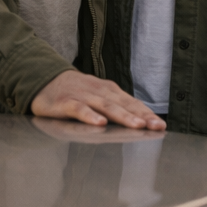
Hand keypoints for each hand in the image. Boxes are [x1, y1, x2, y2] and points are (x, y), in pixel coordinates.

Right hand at [30, 69, 165, 129]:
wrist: (46, 79)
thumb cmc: (78, 92)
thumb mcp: (100, 96)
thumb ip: (117, 107)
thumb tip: (142, 120)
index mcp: (111, 92)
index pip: (133, 103)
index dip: (147, 114)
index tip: (161, 125)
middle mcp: (100, 92)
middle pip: (124, 105)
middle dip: (142, 116)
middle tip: (155, 126)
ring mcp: (84, 97)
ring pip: (106, 106)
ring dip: (123, 116)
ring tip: (136, 125)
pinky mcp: (66, 102)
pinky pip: (79, 110)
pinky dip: (90, 116)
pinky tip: (99, 123)